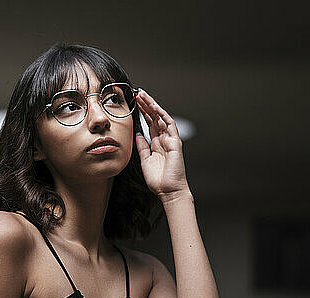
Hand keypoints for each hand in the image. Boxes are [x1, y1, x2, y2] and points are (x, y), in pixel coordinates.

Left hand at [135, 88, 190, 202]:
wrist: (168, 191)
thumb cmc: (158, 180)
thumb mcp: (144, 161)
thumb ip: (141, 147)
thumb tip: (137, 135)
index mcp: (156, 144)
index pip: (149, 124)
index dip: (142, 113)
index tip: (134, 104)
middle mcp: (164, 140)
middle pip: (155, 118)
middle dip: (146, 105)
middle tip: (137, 94)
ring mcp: (170, 140)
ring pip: (161, 118)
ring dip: (152, 106)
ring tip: (143, 96)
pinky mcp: (175, 143)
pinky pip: (169, 125)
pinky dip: (162, 115)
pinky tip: (155, 107)